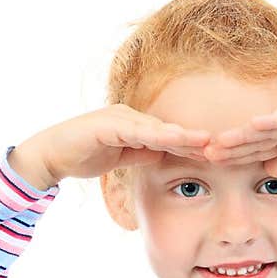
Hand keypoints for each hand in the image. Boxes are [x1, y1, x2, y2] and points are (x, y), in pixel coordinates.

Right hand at [11, 104, 213, 187]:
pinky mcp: (107, 124)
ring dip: (183, 135)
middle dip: (196, 138)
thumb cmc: (85, 156)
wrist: (52, 155)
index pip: (171, 137)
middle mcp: (131, 117)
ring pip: (157, 128)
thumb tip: (166, 157)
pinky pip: (137, 130)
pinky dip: (156, 135)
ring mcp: (119, 118)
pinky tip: (175, 140)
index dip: (194, 145)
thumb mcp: (123, 160)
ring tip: (208, 141)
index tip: (218, 155)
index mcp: (136, 127)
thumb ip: (143, 155)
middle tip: (224, 145)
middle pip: (170, 129)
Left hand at [202, 100, 276, 181]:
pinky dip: (276, 120)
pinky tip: (255, 124)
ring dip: (245, 134)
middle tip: (204, 151)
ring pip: (269, 127)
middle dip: (231, 145)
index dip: (234, 156)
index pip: (257, 149)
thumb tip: (265, 168)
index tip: (211, 163)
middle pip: (257, 137)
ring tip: (222, 140)